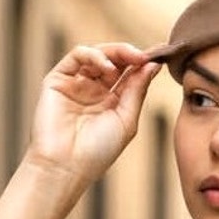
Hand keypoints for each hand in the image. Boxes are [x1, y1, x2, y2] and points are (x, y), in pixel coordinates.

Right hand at [26, 42, 160, 183]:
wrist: (66, 166)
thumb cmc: (98, 151)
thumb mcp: (126, 119)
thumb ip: (137, 90)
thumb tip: (153, 65)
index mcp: (113, 102)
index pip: (130, 74)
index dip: (144, 63)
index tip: (160, 55)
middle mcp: (95, 90)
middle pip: (115, 61)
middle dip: (131, 54)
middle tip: (145, 55)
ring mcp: (76, 84)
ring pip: (97, 54)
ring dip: (116, 52)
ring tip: (130, 59)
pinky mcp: (58, 80)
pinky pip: (76, 56)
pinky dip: (94, 55)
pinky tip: (108, 66)